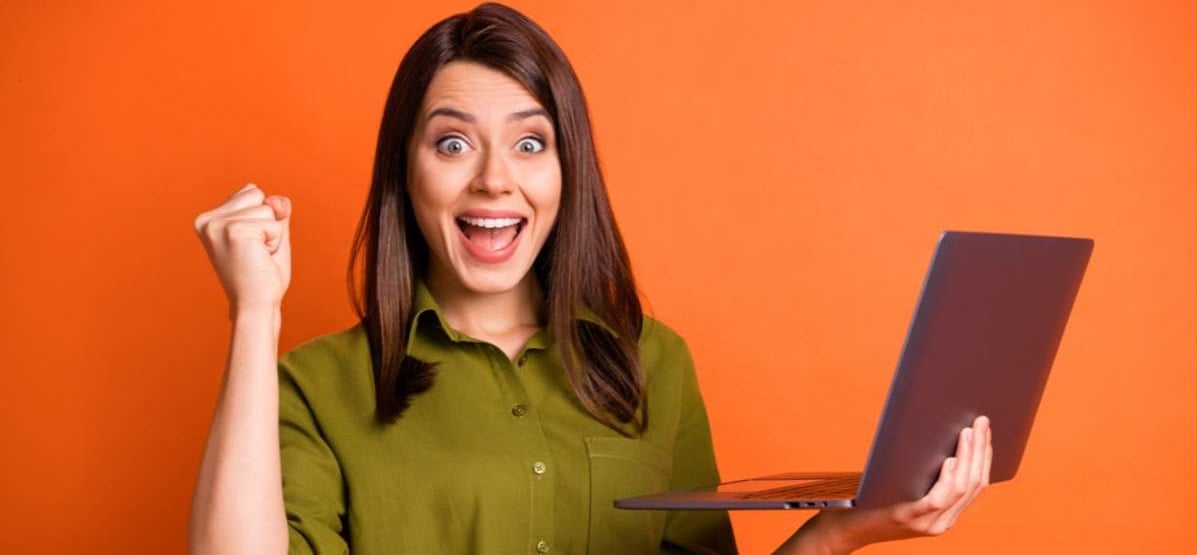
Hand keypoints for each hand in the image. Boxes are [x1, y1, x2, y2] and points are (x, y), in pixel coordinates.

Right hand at [193, 183, 292, 313]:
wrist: (255, 306)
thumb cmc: (262, 275)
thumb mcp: (271, 234)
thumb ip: (276, 210)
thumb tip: (278, 200)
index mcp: (208, 219)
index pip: (251, 192)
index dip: (262, 218)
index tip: (250, 245)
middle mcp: (207, 220)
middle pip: (259, 195)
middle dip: (268, 224)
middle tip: (255, 253)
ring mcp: (218, 225)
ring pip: (268, 208)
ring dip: (272, 235)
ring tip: (257, 256)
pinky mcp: (235, 231)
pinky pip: (274, 224)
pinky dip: (275, 242)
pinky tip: (260, 259)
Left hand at [777, 416, 993, 553]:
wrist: (846, 528)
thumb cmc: (874, 500)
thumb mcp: (906, 486)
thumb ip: (926, 472)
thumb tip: (940, 436)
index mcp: (945, 514)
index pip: (977, 484)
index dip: (984, 456)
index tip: (986, 431)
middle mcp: (941, 522)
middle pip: (973, 484)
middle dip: (980, 450)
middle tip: (981, 422)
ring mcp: (926, 523)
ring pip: (959, 489)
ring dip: (967, 457)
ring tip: (967, 433)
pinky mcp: (907, 518)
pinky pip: (936, 499)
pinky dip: (946, 479)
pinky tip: (950, 460)